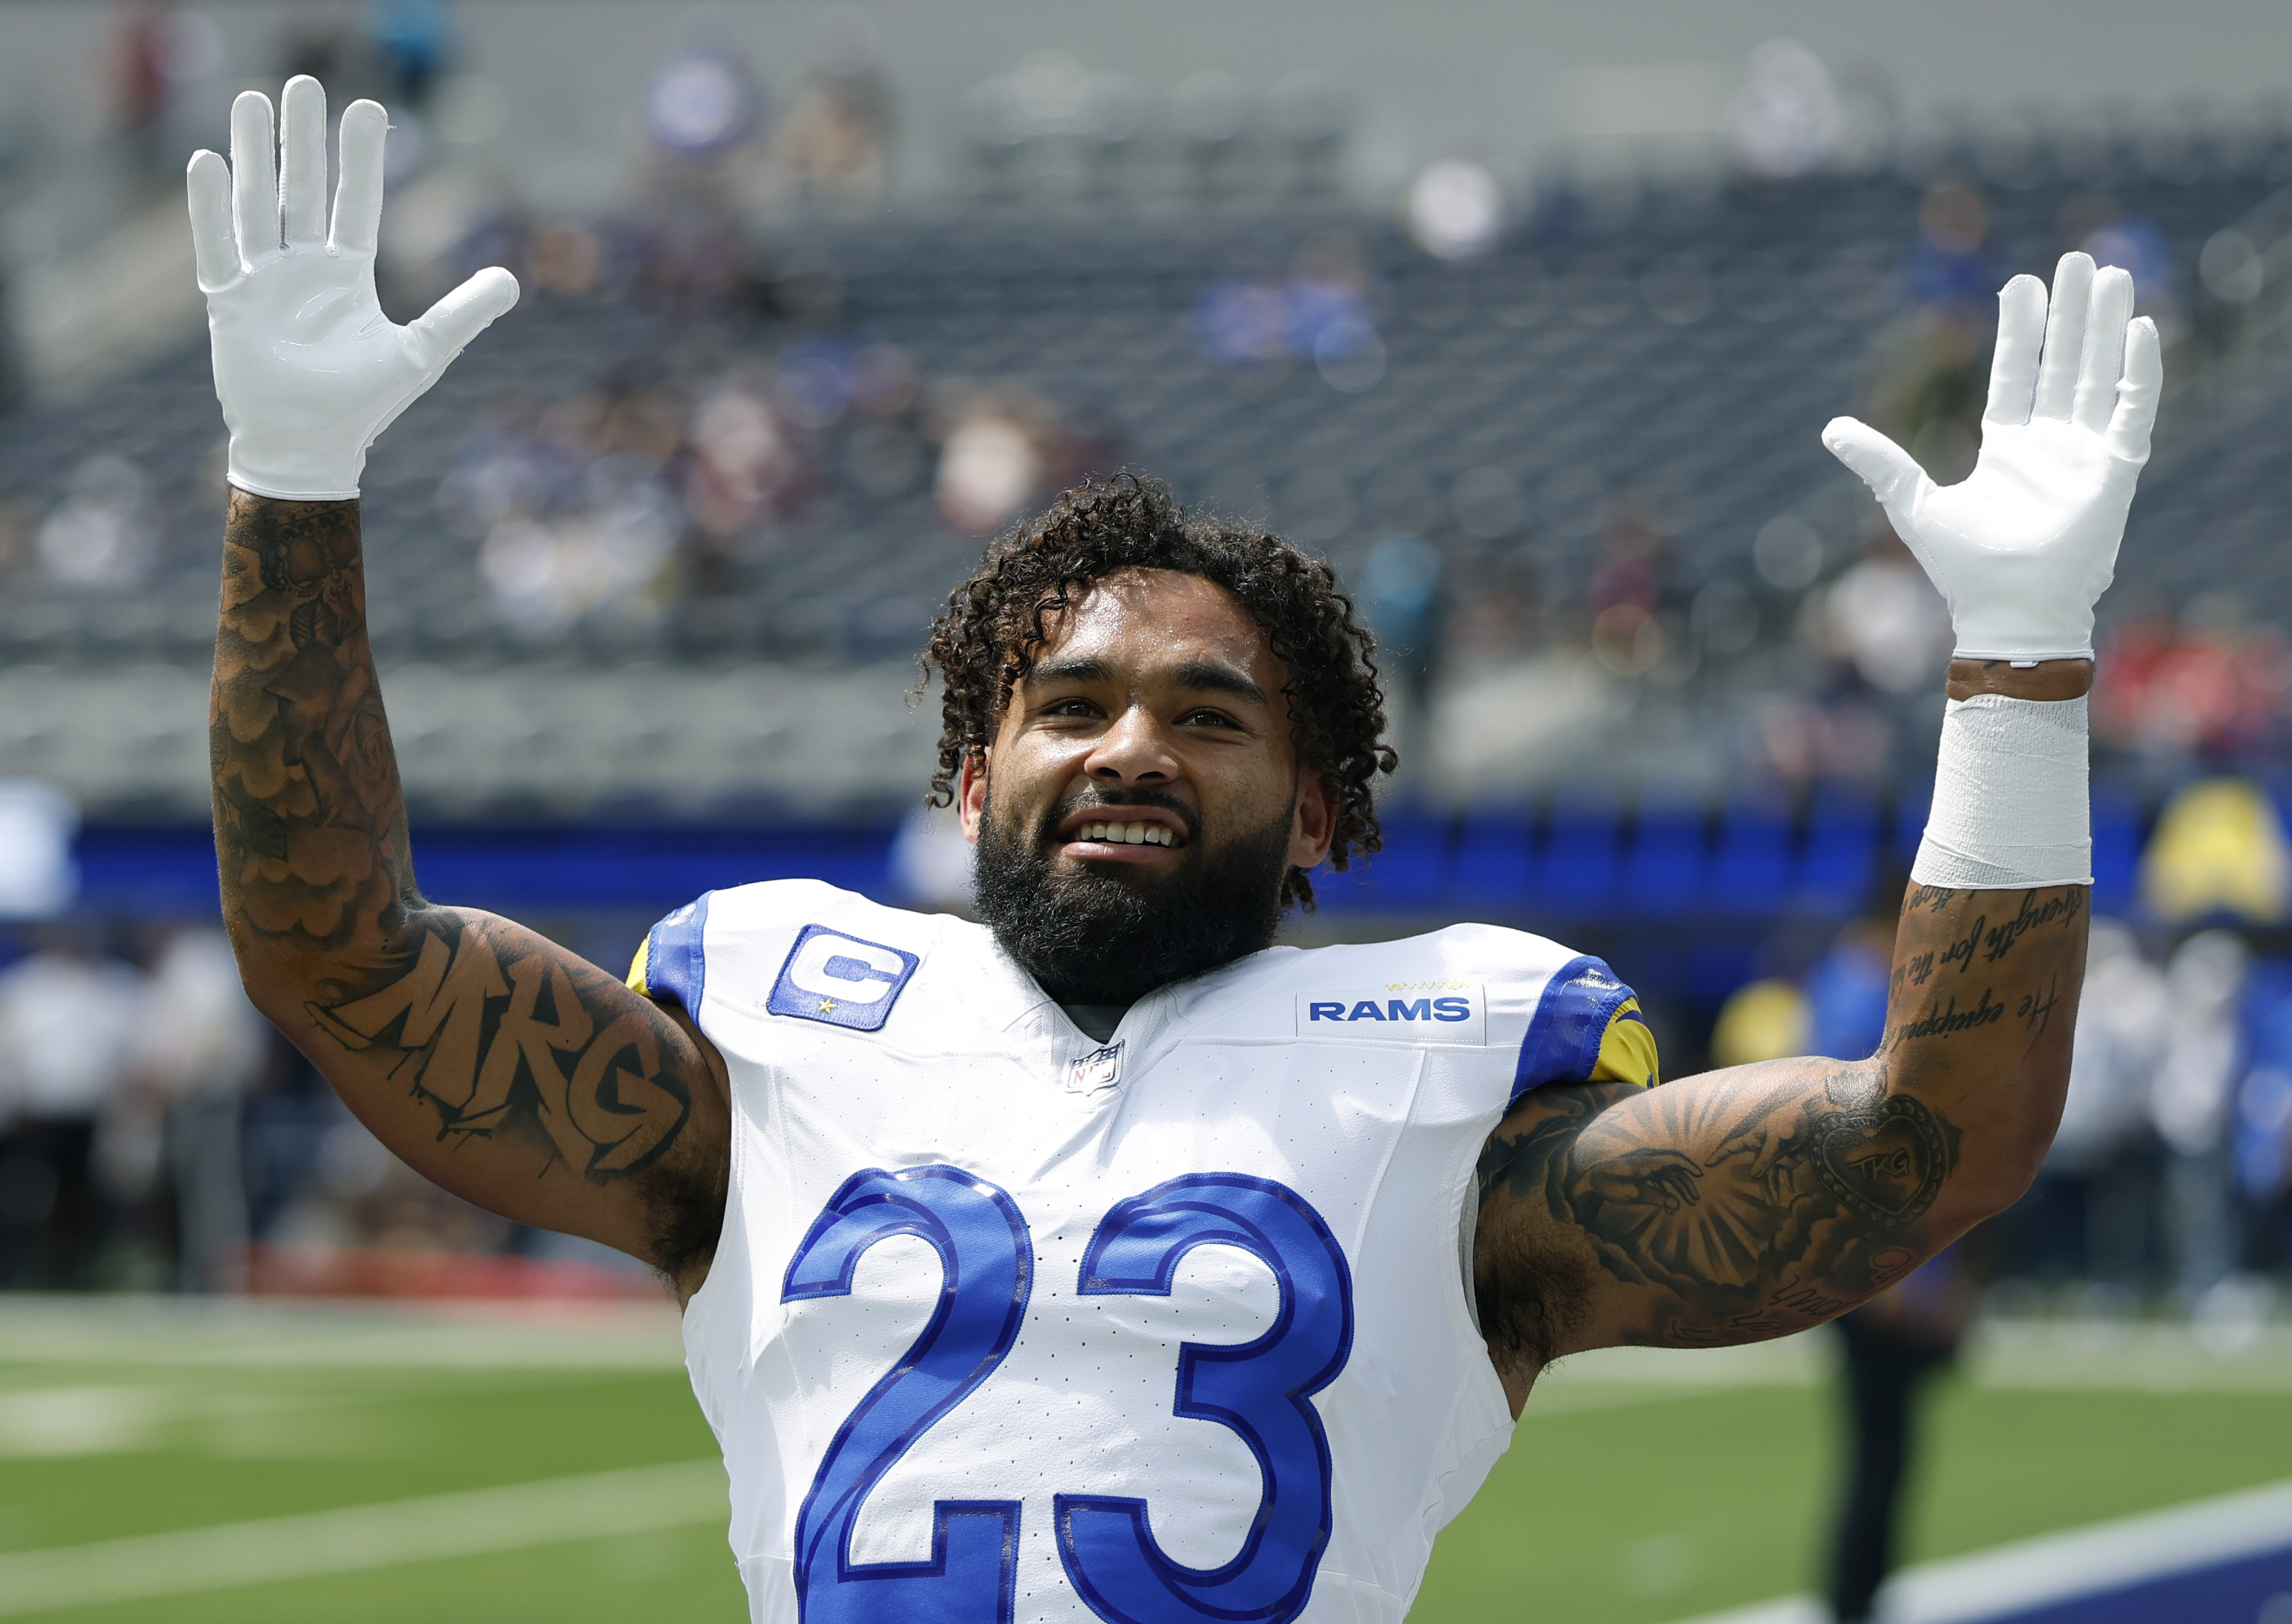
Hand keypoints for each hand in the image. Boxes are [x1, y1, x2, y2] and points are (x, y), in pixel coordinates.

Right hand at [187, 77, 518, 501]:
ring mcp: (264, 281)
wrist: (312, 447)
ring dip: (254, 155)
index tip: (368, 109)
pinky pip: (218, 248)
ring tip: (250, 102)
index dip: (361, 159)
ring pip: (259, 206)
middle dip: (303, 139)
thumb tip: (513, 279)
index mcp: (347, 274)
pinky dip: (212, 210)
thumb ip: (462, 313)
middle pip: (303, 190)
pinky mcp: (231, 303)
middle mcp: (303, 268)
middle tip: (302, 84)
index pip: (356, 203)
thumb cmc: (363, 404)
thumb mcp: (422, 352)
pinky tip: (210, 164)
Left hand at [1821, 252, 2161, 661]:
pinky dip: (2138, 370)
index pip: (2016, 376)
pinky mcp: (2116, 470)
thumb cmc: (1965, 569)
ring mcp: (2085, 455)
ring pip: (2098, 375)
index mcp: (2007, 450)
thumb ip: (1880, 462)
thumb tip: (1830, 427)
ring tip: (2109, 275)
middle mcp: (2050, 446)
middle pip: (2062, 364)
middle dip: (2069, 315)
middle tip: (2076, 260)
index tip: (2020, 283)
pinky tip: (2139, 328)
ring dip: (2104, 327)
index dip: (2020, 331)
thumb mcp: (1913, 504)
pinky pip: (2132, 410)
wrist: (2008, 613)